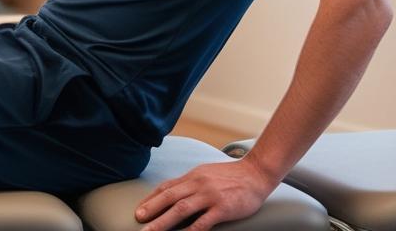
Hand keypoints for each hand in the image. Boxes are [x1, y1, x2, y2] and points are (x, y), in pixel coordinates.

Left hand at [133, 158, 276, 230]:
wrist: (257, 173)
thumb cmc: (232, 176)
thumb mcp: (207, 174)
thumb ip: (191, 184)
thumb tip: (173, 193)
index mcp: (193, 176)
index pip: (167, 187)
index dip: (151, 199)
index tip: (139, 210)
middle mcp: (199, 184)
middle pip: (170, 197)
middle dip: (152, 209)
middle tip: (138, 220)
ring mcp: (210, 196)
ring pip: (181, 209)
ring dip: (163, 221)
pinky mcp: (223, 207)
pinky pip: (203, 222)